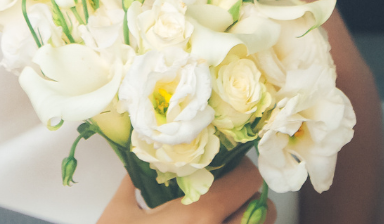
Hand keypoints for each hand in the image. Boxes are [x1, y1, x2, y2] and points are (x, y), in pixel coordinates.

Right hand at [96, 158, 276, 223]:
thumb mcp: (119, 214)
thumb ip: (133, 183)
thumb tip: (137, 168)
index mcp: (200, 216)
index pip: (247, 181)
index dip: (242, 168)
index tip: (229, 165)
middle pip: (263, 210)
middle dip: (250, 197)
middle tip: (230, 191)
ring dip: (248, 219)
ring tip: (226, 214)